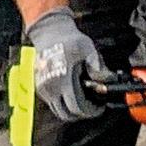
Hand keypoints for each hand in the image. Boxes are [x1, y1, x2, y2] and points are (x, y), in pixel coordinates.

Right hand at [27, 8, 105, 123]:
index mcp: (63, 80)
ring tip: (81, 100)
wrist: (48, 31)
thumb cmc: (68, 38)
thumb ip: (97, 66)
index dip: (90, 111)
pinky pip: (51, 102)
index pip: (76, 107)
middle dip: (81, 113)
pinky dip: (61, 102)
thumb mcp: (88, 49)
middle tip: (91, 106)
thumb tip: (106, 80)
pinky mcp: (39, 85)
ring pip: (57, 110)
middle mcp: (51, 87)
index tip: (98, 107)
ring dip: (70, 109)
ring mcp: (43, 87)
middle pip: (66, 114)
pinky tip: (70, 92)